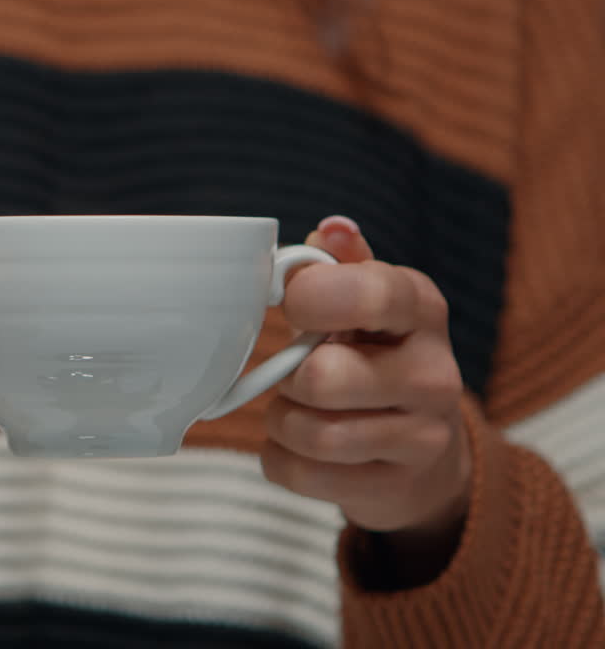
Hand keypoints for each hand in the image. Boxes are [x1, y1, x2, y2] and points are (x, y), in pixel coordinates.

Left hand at [261, 216, 471, 574]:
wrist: (421, 452)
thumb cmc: (373, 356)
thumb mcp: (365, 302)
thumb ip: (339, 265)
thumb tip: (329, 230)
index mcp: (421, 308)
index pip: (370, 293)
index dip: (312, 298)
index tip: (293, 306)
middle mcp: (435, 372)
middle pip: (324, 378)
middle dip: (289, 377)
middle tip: (295, 373)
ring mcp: (423, 437)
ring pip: (311, 434)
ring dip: (283, 421)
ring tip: (299, 409)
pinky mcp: (395, 487)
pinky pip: (302, 474)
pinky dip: (282, 460)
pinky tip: (301, 448)